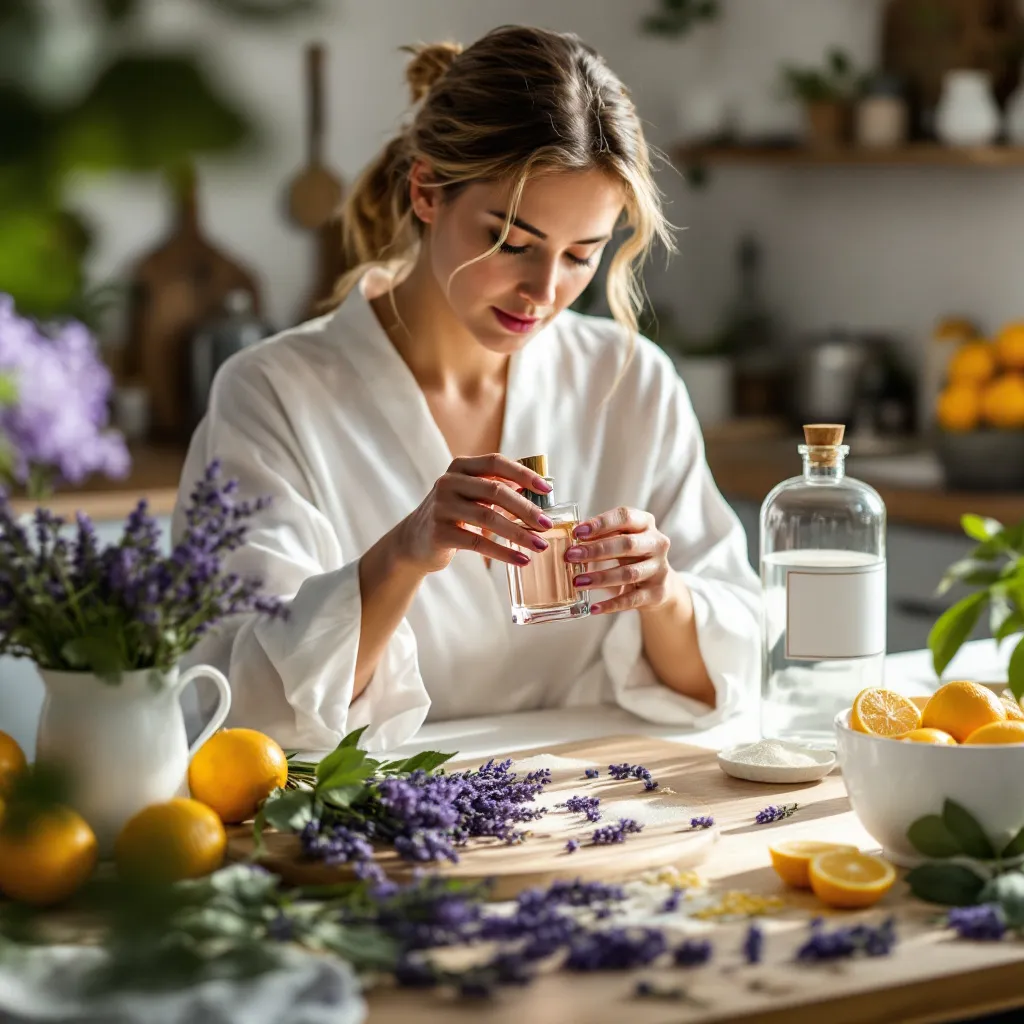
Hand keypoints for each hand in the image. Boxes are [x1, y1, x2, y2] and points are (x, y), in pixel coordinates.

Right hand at [396, 454, 553, 574]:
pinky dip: (503, 552)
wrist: (414, 541)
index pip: (496, 462)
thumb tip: (539, 492)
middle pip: (495, 490)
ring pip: (489, 517)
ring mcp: (442, 507)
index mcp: (460, 467)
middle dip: (526, 508)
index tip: (547, 489)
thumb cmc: (453, 515)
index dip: (523, 474)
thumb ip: (497, 488)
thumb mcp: (471, 495)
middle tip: (547, 524)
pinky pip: (478, 542)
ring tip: (540, 545)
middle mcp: (448, 482)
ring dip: (519, 533)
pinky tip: (521, 560)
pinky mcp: (440, 533)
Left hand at [564, 506, 672, 614]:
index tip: (577, 532)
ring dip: (600, 578)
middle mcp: (656, 543)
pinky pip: (632, 599)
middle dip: (596, 550)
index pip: (625, 517)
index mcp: (645, 523)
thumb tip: (571, 537)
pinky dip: (612, 605)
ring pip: (628, 573)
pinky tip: (594, 608)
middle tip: (571, 556)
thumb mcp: (620, 539)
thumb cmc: (632, 555)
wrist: (660, 584)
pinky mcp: (657, 592)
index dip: (601, 523)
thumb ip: (601, 535)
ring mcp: (659, 569)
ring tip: (578, 582)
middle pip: (627, 544)